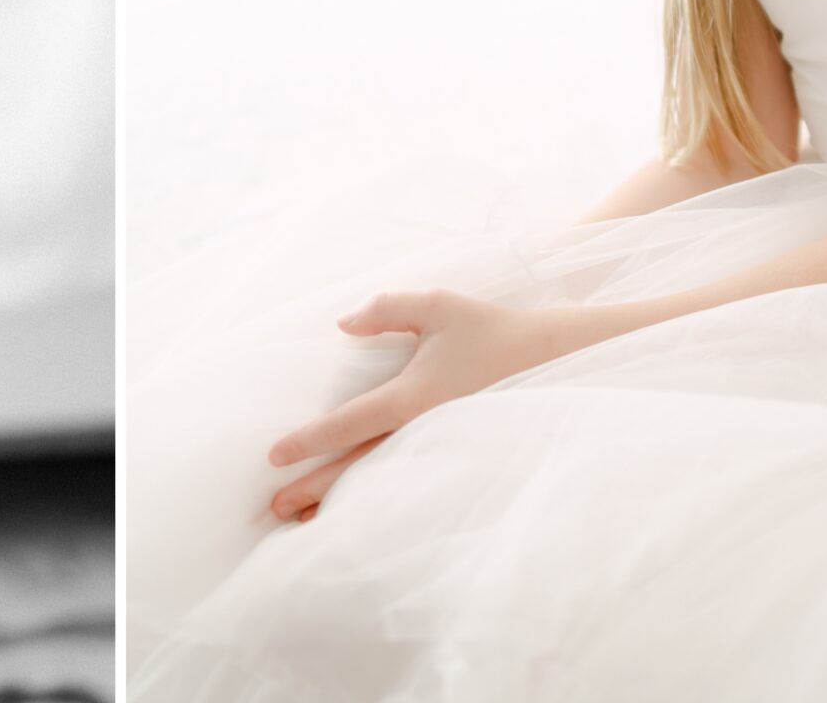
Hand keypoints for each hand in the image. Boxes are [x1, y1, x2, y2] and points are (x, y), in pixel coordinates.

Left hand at [263, 291, 609, 522]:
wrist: (552, 360)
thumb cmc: (490, 329)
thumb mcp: (438, 305)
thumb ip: (386, 309)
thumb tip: (342, 325)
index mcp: (415, 397)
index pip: (351, 423)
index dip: (310, 439)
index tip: (274, 455)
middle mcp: (425, 432)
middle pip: (358, 468)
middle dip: (314, 488)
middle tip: (273, 507)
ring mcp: (441, 449)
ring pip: (380, 483)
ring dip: (341, 502)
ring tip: (301, 520)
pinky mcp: (454, 456)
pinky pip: (406, 482)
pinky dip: (377, 499)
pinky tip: (353, 513)